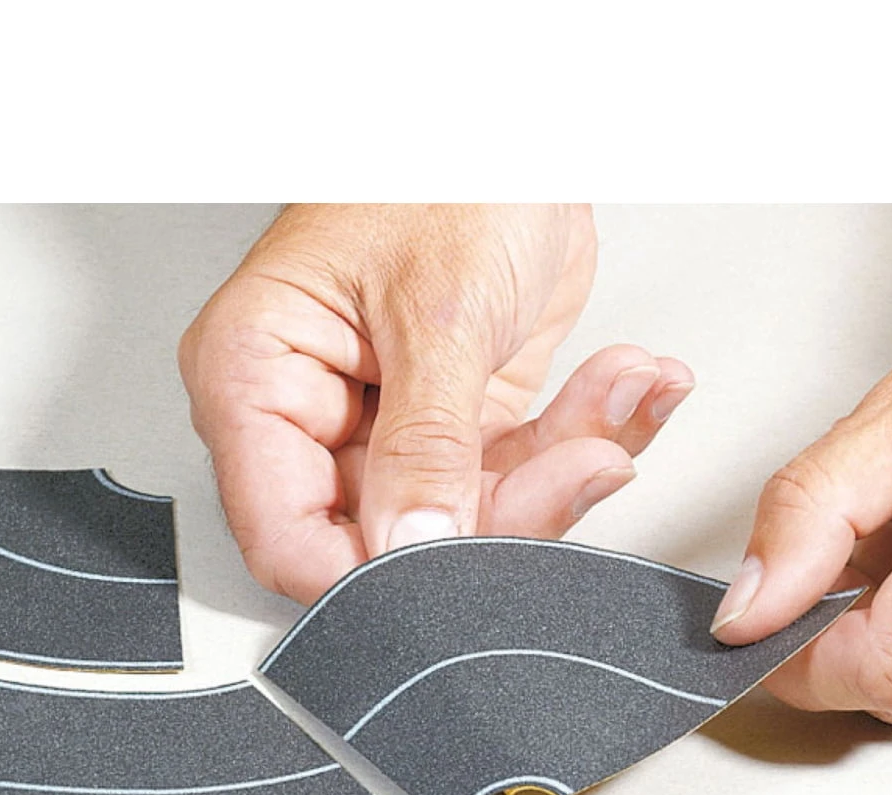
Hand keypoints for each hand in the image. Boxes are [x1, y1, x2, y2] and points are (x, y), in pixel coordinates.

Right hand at [179, 204, 691, 602]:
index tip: (459, 574)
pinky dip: (589, 433)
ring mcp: (395, 423)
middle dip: (507, 509)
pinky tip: (632, 385)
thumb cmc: (441, 166)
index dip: (372, 574)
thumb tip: (412, 547)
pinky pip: (526, 467)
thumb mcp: (439, 308)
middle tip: (580, 462)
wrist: (512, 122)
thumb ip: (426, 443)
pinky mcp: (465, 421)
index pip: (289, 533)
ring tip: (622, 390)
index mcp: (259, 375)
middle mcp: (318, 411)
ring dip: (569, 461)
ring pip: (477, 512)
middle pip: (397, 535)